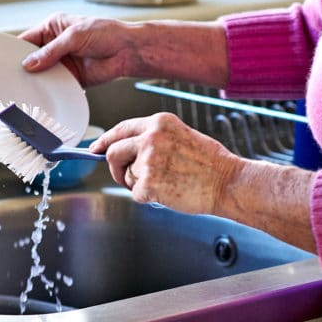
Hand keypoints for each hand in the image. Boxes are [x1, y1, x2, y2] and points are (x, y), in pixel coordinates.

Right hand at [18, 13, 136, 86]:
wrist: (128, 51)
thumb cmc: (107, 33)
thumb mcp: (74, 36)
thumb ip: (51, 51)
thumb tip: (30, 64)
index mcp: (53, 28)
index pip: (28, 40)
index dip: (16, 50)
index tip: (4, 61)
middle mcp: (55, 45)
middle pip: (33, 59)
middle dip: (24, 68)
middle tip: (13, 78)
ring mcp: (64, 62)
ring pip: (43, 74)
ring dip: (38, 81)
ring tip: (25, 88)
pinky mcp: (72, 78)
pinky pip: (57, 85)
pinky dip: (52, 90)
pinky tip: (44, 94)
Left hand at [90, 112, 242, 214]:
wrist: (227, 182)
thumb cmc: (211, 163)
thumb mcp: (181, 136)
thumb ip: (154, 139)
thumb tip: (129, 149)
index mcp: (159, 123)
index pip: (121, 129)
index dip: (105, 141)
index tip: (94, 149)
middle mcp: (150, 138)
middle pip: (113, 152)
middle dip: (115, 167)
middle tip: (124, 176)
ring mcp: (148, 161)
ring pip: (127, 176)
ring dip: (140, 183)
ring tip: (167, 182)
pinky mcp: (148, 184)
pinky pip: (136, 194)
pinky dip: (149, 197)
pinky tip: (170, 192)